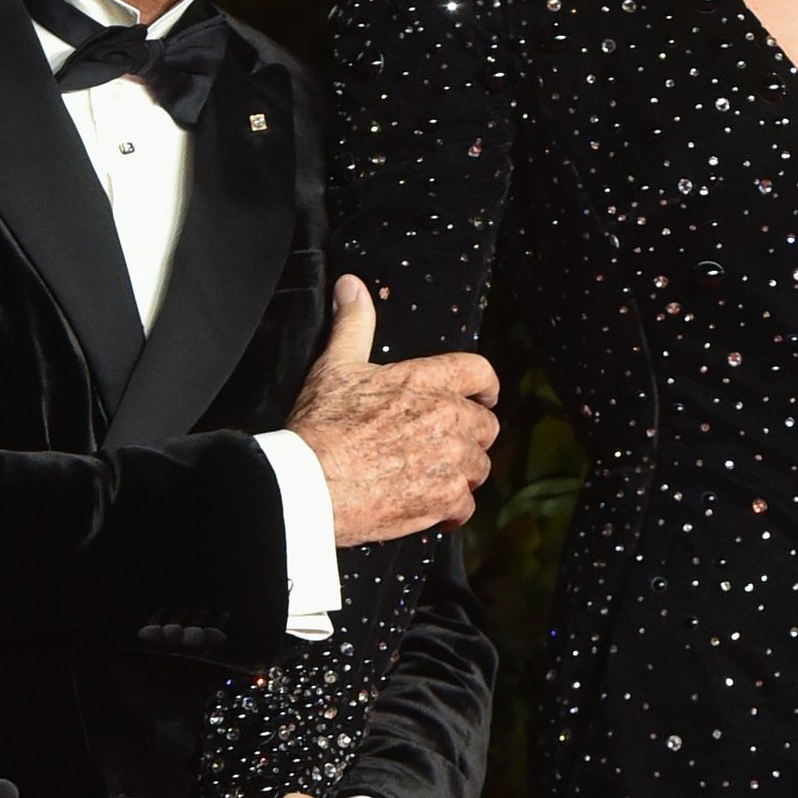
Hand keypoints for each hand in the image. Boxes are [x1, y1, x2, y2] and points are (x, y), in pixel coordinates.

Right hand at [287, 275, 498, 544]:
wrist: (311, 483)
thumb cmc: (322, 425)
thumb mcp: (335, 364)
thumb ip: (353, 323)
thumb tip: (351, 286)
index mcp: (425, 381)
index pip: (479, 372)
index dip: (485, 385)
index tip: (482, 396)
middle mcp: (447, 418)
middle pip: (486, 425)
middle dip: (469, 435)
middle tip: (444, 445)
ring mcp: (449, 460)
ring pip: (478, 467)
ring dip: (461, 473)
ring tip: (433, 476)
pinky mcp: (444, 499)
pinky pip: (465, 506)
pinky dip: (451, 510)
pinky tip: (431, 510)